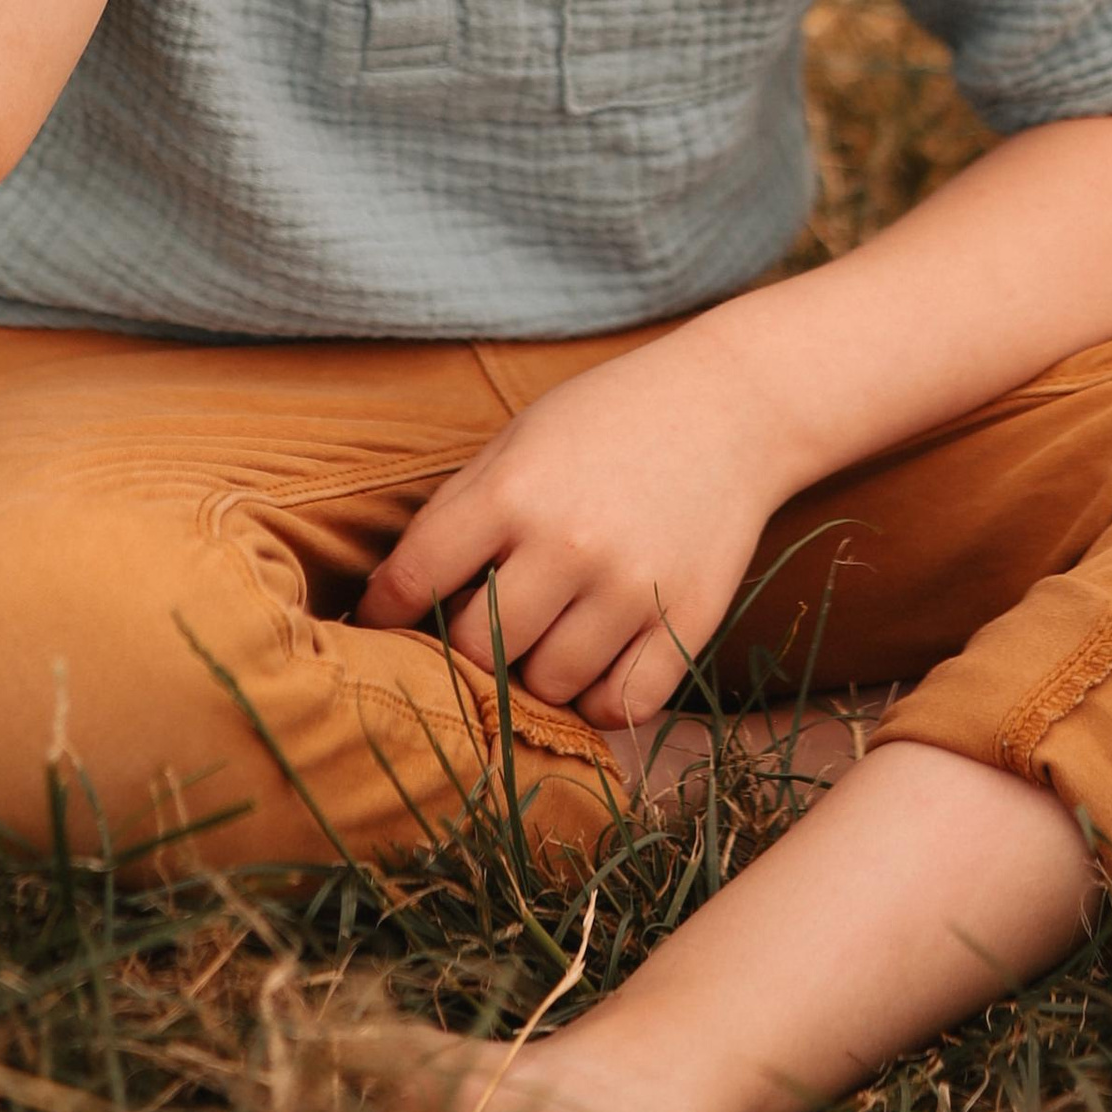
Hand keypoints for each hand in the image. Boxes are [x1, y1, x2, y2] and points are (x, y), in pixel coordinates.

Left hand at [356, 335, 779, 728]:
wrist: (732, 406)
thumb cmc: (609, 419)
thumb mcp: (519, 439)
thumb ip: (458, 511)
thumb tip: (392, 594)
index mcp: (514, 491)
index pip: (416, 578)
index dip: (385, 610)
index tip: (379, 623)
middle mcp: (569, 545)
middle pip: (477, 649)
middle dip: (465, 646)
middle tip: (479, 627)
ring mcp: (632, 589)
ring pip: (548, 684)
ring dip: (535, 672)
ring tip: (546, 634)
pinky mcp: (688, 621)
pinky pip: (623, 705)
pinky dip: (600, 700)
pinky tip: (595, 663)